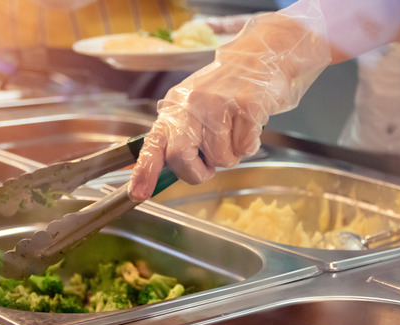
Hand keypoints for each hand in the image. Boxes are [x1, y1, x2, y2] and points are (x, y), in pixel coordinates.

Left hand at [129, 0, 331, 200]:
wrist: (261, 56)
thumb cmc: (226, 90)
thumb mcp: (193, 107)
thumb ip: (180, 135)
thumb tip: (171, 171)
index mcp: (174, 108)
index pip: (153, 143)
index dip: (144, 171)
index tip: (139, 194)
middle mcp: (191, 105)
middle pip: (181, 157)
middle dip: (196, 172)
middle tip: (209, 166)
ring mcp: (218, 105)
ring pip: (221, 159)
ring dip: (231, 155)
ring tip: (235, 131)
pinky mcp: (246, 107)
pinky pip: (245, 148)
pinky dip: (250, 145)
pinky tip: (249, 126)